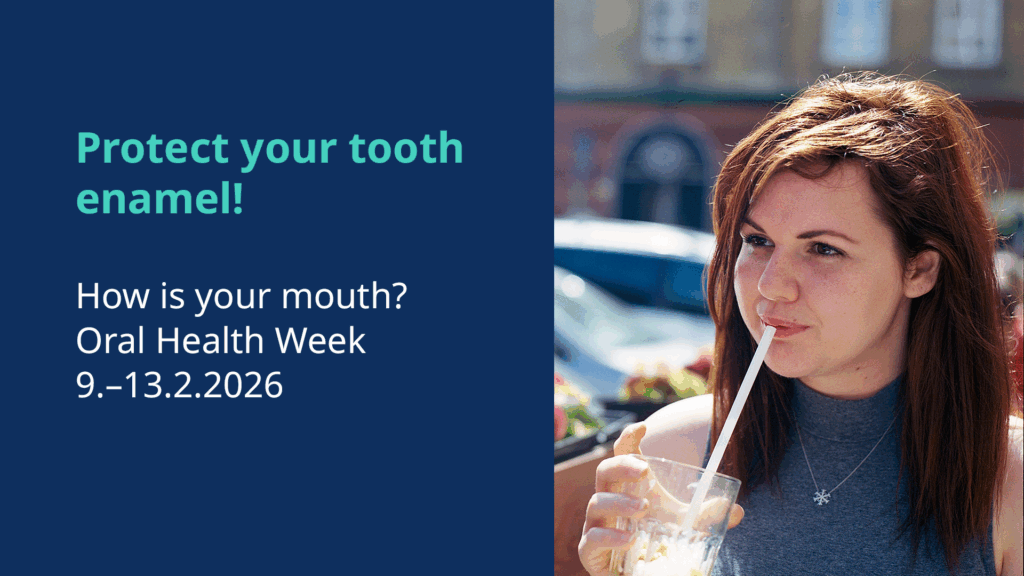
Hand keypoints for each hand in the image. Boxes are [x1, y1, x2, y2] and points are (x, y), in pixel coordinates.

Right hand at [577, 423, 744, 575]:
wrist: (638, 575)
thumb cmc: (654, 543)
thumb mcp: (684, 526)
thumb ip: (707, 516)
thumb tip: (739, 510)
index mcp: (629, 487)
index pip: (622, 454)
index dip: (628, 438)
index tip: (643, 428)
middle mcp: (608, 501)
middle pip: (604, 471)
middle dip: (622, 466)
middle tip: (644, 470)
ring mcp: (596, 525)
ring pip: (596, 502)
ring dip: (619, 503)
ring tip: (643, 509)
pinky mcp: (590, 551)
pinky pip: (591, 538)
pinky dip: (609, 537)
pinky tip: (629, 539)